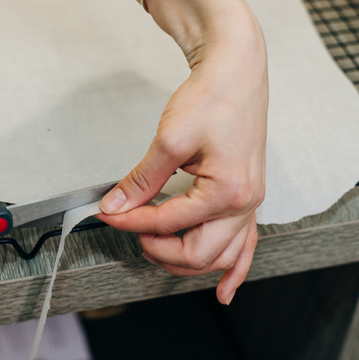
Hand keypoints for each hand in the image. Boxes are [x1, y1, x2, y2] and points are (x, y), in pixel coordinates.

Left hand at [97, 0, 267, 304]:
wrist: (237, 68)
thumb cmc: (213, 96)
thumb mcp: (170, 139)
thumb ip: (142, 180)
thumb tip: (115, 205)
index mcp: (228, 192)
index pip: (170, 223)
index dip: (133, 222)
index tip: (108, 215)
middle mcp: (246, 203)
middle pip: (199, 253)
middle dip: (159, 250)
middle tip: (128, 229)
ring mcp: (250, 202)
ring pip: (222, 255)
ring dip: (188, 263)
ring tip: (156, 255)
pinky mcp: (246, 195)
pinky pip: (245, 244)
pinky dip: (234, 268)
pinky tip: (226, 291)